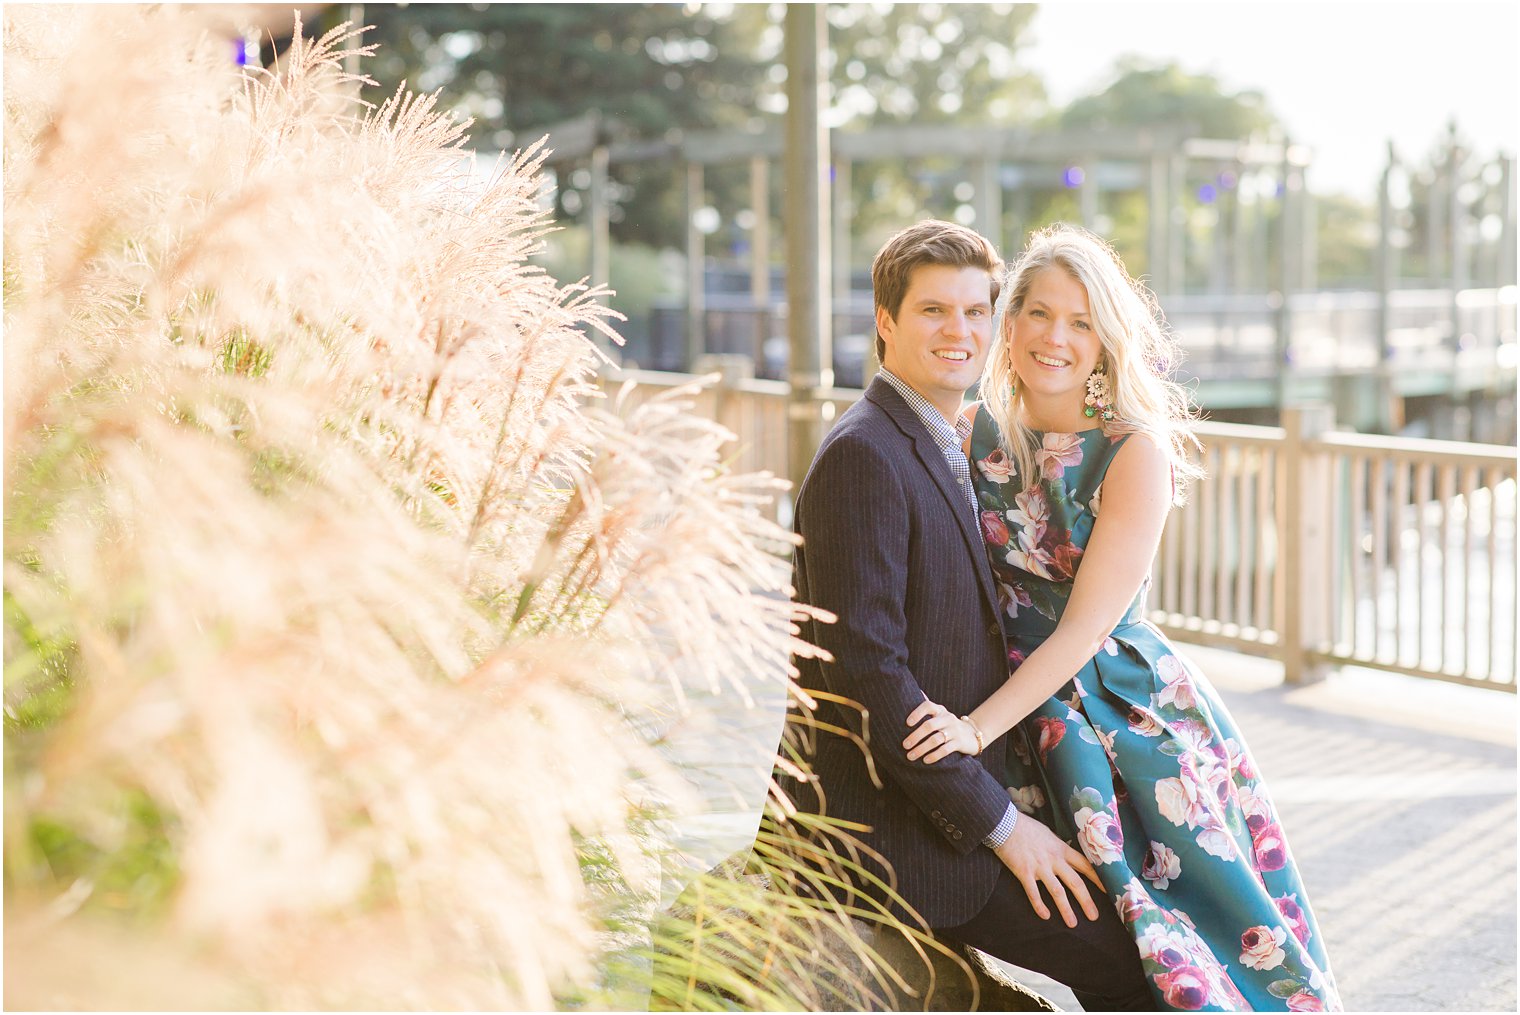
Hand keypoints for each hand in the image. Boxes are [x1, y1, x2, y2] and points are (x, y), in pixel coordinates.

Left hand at [903, 699, 977, 762]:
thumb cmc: (948, 724)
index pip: (928, 706)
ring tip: (911, 756)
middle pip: (930, 725)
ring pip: (936, 739)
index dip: (917, 713)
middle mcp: (947, 718)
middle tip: (905, 745)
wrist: (972, 734)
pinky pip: (945, 750)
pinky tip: (925, 760)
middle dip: (915, 736)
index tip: (907, 723)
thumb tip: (914, 691)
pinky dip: (934, 755)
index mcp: (940, 710)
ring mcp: (954, 731)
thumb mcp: (939, 714)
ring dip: (922, 748)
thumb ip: (927, 706)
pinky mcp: (959, 743)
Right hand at [993, 813, 1103, 927]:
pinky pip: (1033, 892)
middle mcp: (1054, 859)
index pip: (1085, 865)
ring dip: (1066, 909)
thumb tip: (1065, 854)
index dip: (1098, 879)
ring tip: (1072, 924)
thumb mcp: (1048, 834)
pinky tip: (1045, 916)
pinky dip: (1039, 905)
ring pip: (1057, 891)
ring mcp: (1039, 866)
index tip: (1108, 891)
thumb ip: (1057, 847)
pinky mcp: (1023, 871)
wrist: (1005, 822)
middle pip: (1075, 882)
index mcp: (1061, 849)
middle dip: (1086, 901)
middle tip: (1094, 917)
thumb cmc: (1025, 827)